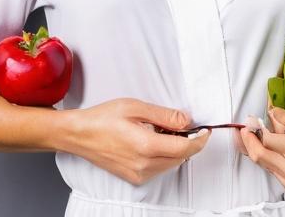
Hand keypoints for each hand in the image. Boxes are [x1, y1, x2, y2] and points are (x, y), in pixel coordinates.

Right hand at [63, 98, 211, 185]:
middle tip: (181, 125)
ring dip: (175, 150)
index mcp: (146, 146)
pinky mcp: (134, 177)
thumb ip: (165, 115)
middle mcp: (144, 165)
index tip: (204, 130)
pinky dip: (163, 156)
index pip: (185, 148)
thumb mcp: (136, 107)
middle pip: (181, 158)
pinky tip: (152, 142)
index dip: (199, 139)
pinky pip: (159, 169)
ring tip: (161, 132)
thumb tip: (187, 120)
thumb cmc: (103, 118)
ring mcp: (139, 174)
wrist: (80, 134)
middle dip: (188, 142)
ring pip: (171, 164)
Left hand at [237, 105, 284, 191]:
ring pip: (264, 163)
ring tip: (259, 132)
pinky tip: (272, 143)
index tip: (252, 119)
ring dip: (258, 147)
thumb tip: (274, 113)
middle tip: (244, 127)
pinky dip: (268, 154)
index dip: (257, 129)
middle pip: (260, 156)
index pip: (269, 141)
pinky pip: (272, 168)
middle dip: (248, 140)